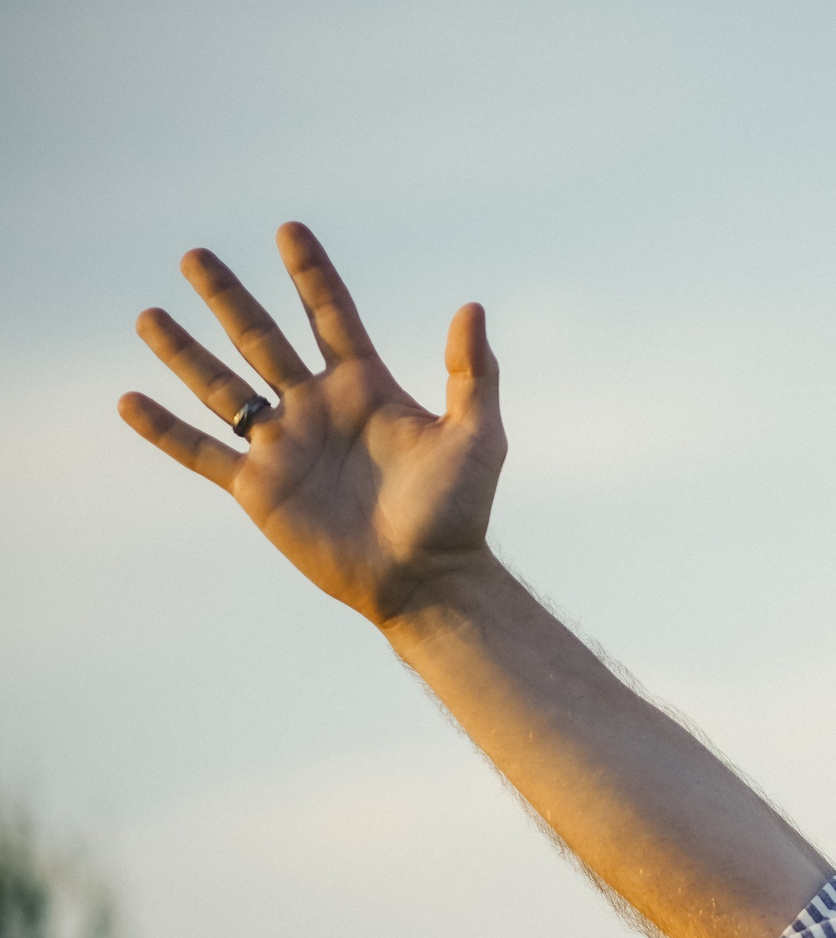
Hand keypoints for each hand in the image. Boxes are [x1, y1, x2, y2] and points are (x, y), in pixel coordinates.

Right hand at [118, 223, 505, 628]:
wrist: (426, 577)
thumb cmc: (457, 511)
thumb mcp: (475, 436)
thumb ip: (472, 372)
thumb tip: (471, 307)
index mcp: (366, 387)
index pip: (331, 316)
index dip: (311, 274)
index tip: (288, 229)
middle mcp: (317, 408)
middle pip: (262, 339)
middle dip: (228, 298)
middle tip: (194, 256)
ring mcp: (285, 446)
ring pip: (222, 387)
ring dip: (184, 352)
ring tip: (148, 316)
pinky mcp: (259, 488)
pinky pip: (202, 452)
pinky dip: (164, 429)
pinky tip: (127, 400)